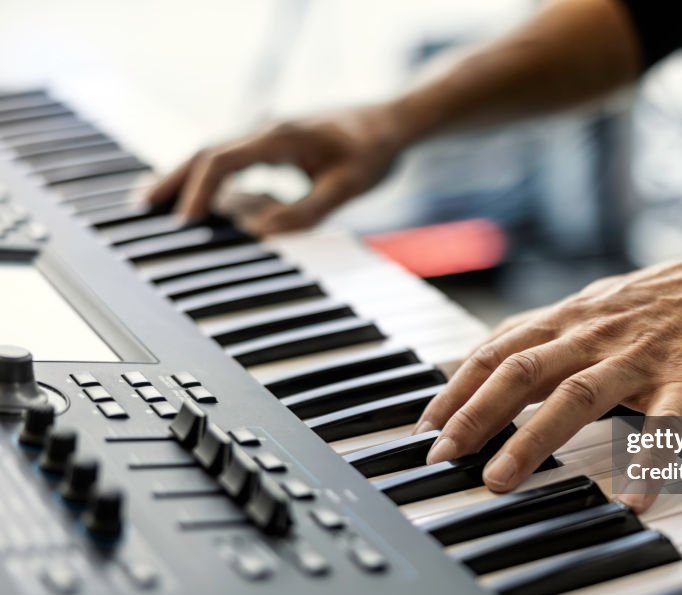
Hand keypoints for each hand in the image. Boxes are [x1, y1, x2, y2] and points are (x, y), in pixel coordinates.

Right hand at [144, 104, 406, 234]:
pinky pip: (234, 161)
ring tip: (152, 204)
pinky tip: (201, 200)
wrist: (390, 123)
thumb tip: (260, 233)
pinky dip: (211, 178)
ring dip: (186, 178)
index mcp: (279, 136)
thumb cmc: (372, 152)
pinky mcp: (275, 145)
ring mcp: (268, 136)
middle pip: (206, 152)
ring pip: (216, 154)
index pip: (224, 159)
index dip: (201, 190)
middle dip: (174, 179)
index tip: (184, 222)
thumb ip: (306, 210)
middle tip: (140, 207)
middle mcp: (266, 132)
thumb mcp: (347, 186)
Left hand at [414, 234, 681, 511]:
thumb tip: (480, 365)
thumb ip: (541, 338)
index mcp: (568, 320)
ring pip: (577, 396)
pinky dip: (648, 461)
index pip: (496, 352)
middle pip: (521, 372)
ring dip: (533, 440)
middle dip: (475, 416)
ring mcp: (640, 356)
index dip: (455, 391)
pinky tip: (633, 499)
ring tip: (501, 480)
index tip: (423, 430)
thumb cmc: (660, 303)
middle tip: (442, 457)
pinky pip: (666, 424)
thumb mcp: (590, 309)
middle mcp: (594, 334)